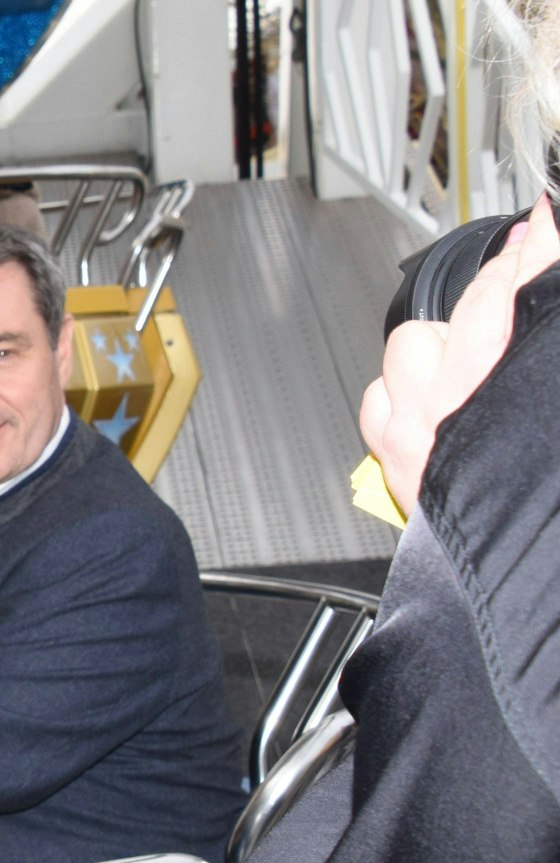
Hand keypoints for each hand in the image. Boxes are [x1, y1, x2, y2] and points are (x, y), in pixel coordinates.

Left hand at [363, 194, 559, 513]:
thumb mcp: (546, 401)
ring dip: (443, 343)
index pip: (519, 291)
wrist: (513, 578)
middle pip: (474, 306)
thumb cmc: (544, 513)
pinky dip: (401, 392)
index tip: (545, 223)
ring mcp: (422, 429)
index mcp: (512, 382)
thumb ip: (540, 355)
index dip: (536, 250)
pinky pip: (379, 398)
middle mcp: (463, 401)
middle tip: (521, 267)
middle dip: (499, 285)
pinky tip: (428, 399)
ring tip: (472, 356)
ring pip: (414, 347)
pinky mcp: (396, 459)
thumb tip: (546, 298)